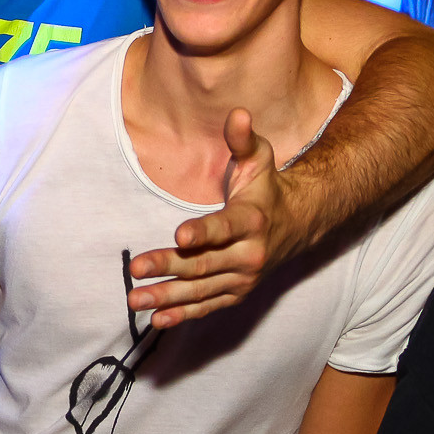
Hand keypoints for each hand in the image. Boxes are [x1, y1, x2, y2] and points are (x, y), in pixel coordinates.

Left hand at [128, 109, 282, 328]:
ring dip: (166, 297)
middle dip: (168, 267)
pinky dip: (183, 314)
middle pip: (203, 263)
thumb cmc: (266, 188)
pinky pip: (207, 306)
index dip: (203, 232)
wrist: (297, 224)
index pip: (225, 227)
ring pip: (200, 290)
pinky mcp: (235, 293)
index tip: (179, 235)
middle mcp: (249, 254)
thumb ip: (243, 139)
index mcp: (252, 220)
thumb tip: (237, 113)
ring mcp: (242, 278)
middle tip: (136, 269)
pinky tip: (157, 320)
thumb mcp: (259, 159)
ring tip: (136, 300)